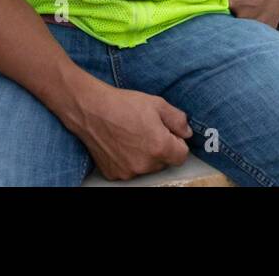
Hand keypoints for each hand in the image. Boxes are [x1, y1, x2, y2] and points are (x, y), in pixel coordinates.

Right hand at [67, 83, 192, 181]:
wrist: (91, 110)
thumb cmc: (124, 105)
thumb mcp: (158, 104)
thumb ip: (178, 120)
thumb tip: (187, 133)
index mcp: (160, 147)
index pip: (182, 156)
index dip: (178, 143)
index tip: (168, 133)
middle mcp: (145, 164)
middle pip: (164, 162)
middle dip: (161, 148)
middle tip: (148, 130)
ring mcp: (128, 172)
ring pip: (147, 167)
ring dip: (145, 155)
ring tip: (132, 135)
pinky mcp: (114, 174)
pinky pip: (130, 169)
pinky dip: (128, 160)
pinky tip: (121, 143)